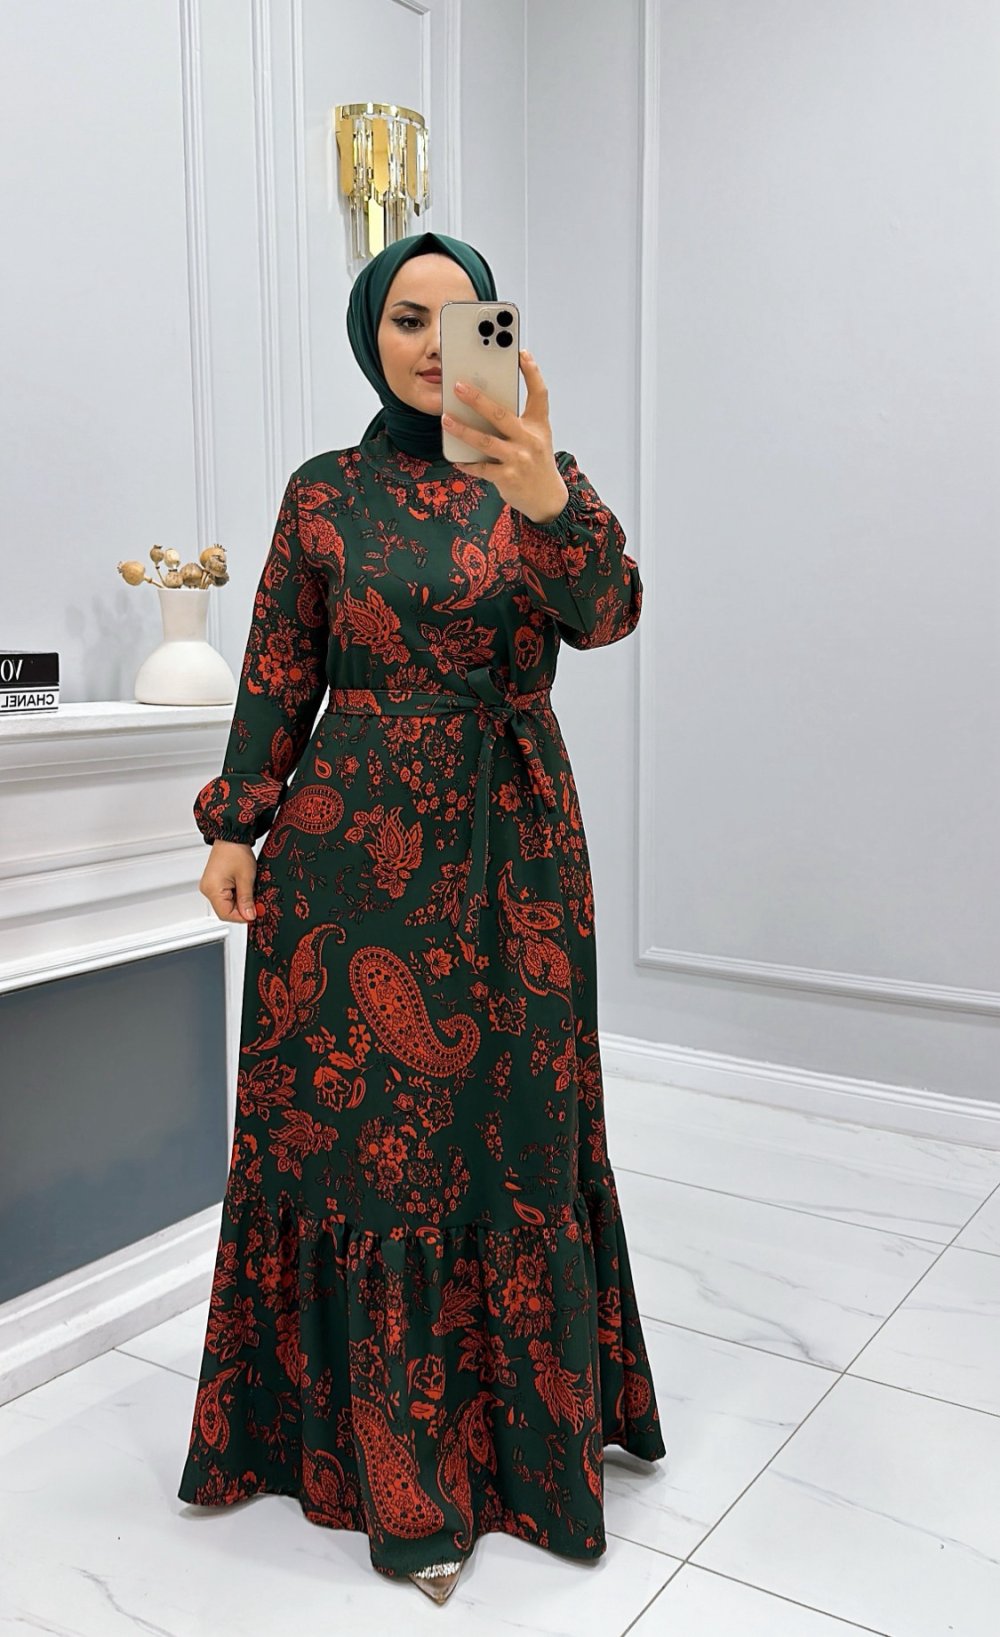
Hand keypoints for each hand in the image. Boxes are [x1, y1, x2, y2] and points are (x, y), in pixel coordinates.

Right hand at [200, 839, 257, 923]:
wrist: (231, 836)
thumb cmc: (236, 851)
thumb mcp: (246, 878)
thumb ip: (247, 899)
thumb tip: (250, 915)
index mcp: (212, 889)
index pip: (226, 914)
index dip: (242, 917)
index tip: (255, 914)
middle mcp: (208, 889)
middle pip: (225, 911)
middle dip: (242, 909)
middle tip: (256, 903)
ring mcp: (210, 886)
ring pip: (226, 904)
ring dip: (240, 902)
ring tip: (250, 891)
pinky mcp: (214, 883)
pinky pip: (225, 896)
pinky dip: (236, 896)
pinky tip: (244, 888)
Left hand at [444, 350, 569, 523]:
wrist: (547, 498)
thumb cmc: (536, 461)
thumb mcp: (536, 437)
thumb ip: (517, 420)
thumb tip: (483, 404)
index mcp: (538, 425)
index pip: (539, 393)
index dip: (532, 372)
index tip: (521, 353)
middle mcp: (529, 440)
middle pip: (501, 414)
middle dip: (478, 399)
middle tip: (458, 386)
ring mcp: (518, 459)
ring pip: (485, 441)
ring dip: (463, 430)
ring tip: (445, 420)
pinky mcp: (507, 478)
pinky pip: (481, 468)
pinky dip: (467, 463)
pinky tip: (456, 458)